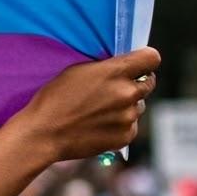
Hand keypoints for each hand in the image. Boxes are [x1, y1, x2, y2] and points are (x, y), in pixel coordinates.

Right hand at [19, 48, 159, 162]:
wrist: (44, 133)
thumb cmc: (55, 99)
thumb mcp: (77, 70)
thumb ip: (106, 67)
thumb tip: (123, 68)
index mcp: (116, 72)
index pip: (152, 58)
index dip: (145, 61)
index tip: (137, 65)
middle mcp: (128, 93)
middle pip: (148, 83)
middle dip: (135, 83)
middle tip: (114, 90)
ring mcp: (128, 117)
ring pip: (138, 106)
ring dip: (126, 107)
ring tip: (100, 112)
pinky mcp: (125, 136)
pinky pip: (131, 126)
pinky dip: (120, 125)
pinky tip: (99, 126)